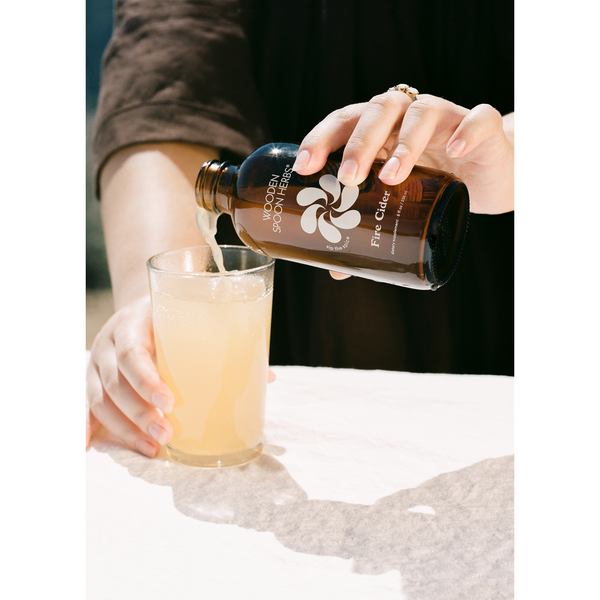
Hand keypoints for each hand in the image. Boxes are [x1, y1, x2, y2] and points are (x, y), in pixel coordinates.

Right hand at [86, 295, 277, 455]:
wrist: (142, 307)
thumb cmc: (173, 316)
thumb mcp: (191, 318)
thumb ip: (222, 343)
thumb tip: (267, 377)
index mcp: (134, 322)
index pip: (132, 352)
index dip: (147, 380)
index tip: (169, 402)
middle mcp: (109, 341)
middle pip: (115, 382)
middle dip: (140, 413)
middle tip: (166, 434)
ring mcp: (96, 362)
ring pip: (100, 399)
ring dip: (125, 429)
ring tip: (153, 449)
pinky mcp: (92, 379)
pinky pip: (84, 405)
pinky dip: (84, 427)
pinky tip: (86, 447)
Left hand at [293, 93, 513, 214]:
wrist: (489, 176)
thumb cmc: (435, 184)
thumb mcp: (400, 204)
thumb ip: (370, 229)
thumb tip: (336, 270)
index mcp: (380, 129)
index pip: (345, 122)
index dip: (322, 138)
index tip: (305, 167)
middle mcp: (407, 115)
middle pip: (378, 111)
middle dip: (359, 143)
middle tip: (347, 178)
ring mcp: (445, 117)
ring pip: (421, 113)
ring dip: (404, 143)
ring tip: (391, 176)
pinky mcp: (482, 129)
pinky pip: (478, 120)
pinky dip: (466, 133)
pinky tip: (454, 151)